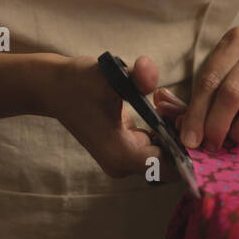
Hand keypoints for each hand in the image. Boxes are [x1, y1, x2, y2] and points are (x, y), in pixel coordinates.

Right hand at [51, 54, 181, 183]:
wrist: (52, 88)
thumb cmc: (79, 82)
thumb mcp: (109, 75)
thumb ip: (135, 76)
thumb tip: (151, 71)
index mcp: (121, 154)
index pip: (170, 166)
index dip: (185, 145)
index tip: (183, 116)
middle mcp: (123, 164)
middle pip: (170, 161)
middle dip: (179, 132)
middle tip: (171, 103)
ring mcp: (122, 160)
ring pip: (164, 154)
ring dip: (171, 128)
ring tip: (163, 101)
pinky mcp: (122, 150)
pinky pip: (154, 147)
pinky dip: (162, 128)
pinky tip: (158, 105)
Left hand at [152, 27, 238, 150]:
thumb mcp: (221, 75)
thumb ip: (193, 94)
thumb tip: (160, 105)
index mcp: (236, 40)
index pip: (209, 79)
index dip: (196, 112)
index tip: (188, 137)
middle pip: (231, 94)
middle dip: (215, 126)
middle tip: (209, 145)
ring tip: (233, 138)